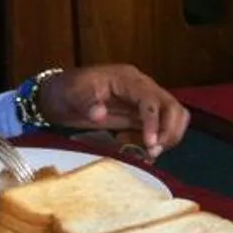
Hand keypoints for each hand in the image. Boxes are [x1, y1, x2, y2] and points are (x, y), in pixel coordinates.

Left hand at [36, 65, 189, 155]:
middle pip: (172, 106)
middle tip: (153, 151)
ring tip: (152, 153)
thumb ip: (86, 103)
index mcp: (127, 79)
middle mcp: (141, 88)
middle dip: (169, 130)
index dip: (155, 121)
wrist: (58, 95)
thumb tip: (100, 114)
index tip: (149, 143)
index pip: (151, 99)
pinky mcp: (139, 116)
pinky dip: (162, 140)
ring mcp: (142, 102)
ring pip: (174, 115)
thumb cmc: (65, 91)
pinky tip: (147, 153)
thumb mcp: (71, 94)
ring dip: (170, 135)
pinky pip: (162, 126)